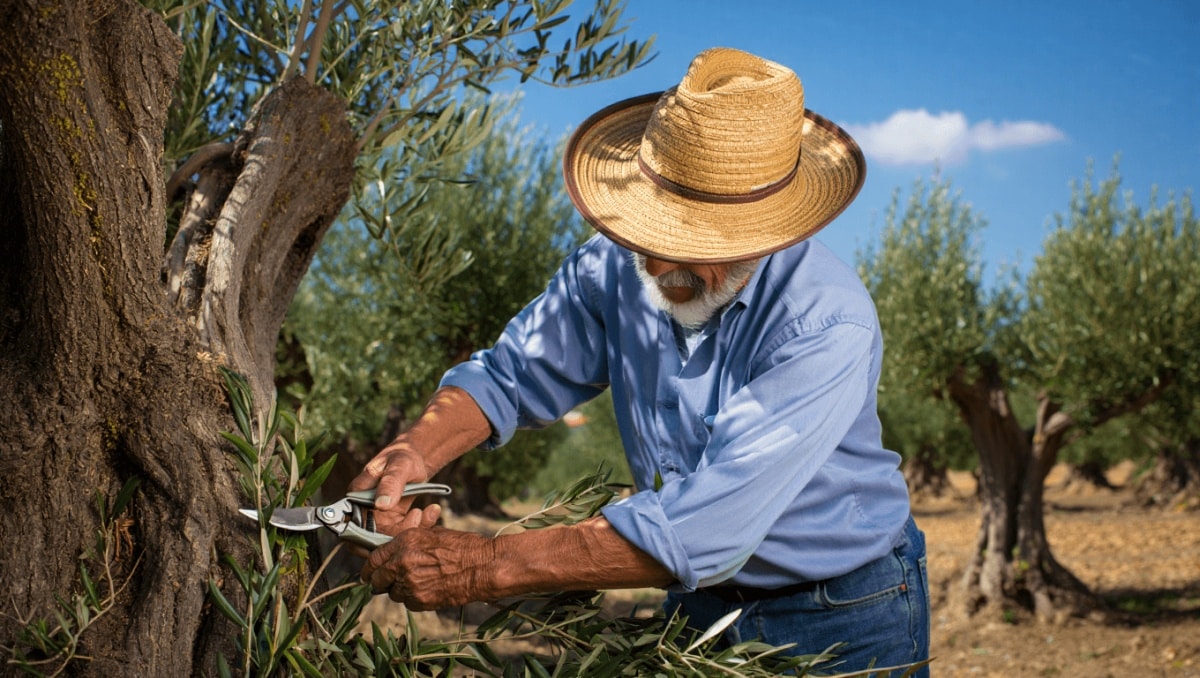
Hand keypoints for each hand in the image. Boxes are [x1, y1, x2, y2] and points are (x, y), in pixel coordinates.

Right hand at [349, 440, 432, 534]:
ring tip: (426, 511)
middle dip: (398, 534)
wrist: (414, 460)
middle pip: (372, 537)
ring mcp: (376, 517)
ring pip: (389, 539)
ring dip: (411, 530)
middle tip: (417, 517)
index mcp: (356, 496)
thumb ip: (390, 483)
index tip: (397, 531)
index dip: (372, 537)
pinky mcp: (392, 521)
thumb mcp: (399, 466)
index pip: (354, 526)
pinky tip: (431, 511)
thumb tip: (380, 505)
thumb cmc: (403, 457)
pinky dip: (419, 526)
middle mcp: (362, 510)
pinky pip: (402, 533)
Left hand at [362, 524, 497, 610]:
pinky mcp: (420, 600)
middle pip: (378, 579)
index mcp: (405, 542)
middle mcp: (402, 562)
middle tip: (388, 582)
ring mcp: (410, 583)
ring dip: (400, 590)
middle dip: (381, 581)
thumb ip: (408, 544)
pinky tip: (428, 590)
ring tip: (419, 583)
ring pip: (393, 593)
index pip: (374, 558)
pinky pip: (408, 603)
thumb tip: (392, 554)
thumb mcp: (432, 535)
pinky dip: (414, 599)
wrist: (483, 566)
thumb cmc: (463, 547)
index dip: (369, 568)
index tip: (368, 573)